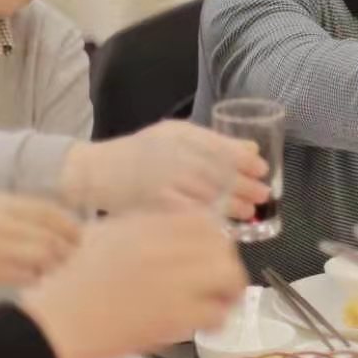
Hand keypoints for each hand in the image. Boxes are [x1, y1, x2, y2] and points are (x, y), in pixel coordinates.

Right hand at [0, 192, 80, 310]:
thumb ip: (7, 212)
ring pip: (44, 254)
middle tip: (72, 257)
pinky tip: (34, 281)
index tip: (79, 235)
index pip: (46, 209)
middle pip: (50, 233)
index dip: (68, 224)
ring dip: (54, 264)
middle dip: (67, 247)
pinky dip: (36, 279)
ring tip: (53, 270)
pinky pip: (27, 275)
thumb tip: (47, 223)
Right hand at [19, 210, 246, 357]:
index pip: (201, 220)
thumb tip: (173, 233)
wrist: (54, 328)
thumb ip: (139, 228)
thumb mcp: (101, 238)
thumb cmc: (69, 288)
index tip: (210, 254)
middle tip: (219, 283)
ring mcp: (174, 279)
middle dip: (224, 263)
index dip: (213, 237)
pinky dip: (216, 319)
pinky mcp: (177, 315)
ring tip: (219, 305)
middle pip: (220, 244)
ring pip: (228, 273)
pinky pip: (217, 312)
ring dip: (229, 290)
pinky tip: (205, 326)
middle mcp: (165, 246)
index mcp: (146, 226)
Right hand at [60, 121, 269, 217]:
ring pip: (207, 197)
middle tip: (263, 195)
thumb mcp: (174, 133)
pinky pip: (187, 216)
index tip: (262, 170)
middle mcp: (172, 158)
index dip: (246, 161)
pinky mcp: (154, 207)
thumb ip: (212, 140)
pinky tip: (221, 225)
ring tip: (248, 212)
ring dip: (232, 205)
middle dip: (244, 186)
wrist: (95, 171)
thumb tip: (251, 149)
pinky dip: (208, 221)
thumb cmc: (139, 150)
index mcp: (179, 137)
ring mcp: (163, 183)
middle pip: (219, 174)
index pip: (222, 148)